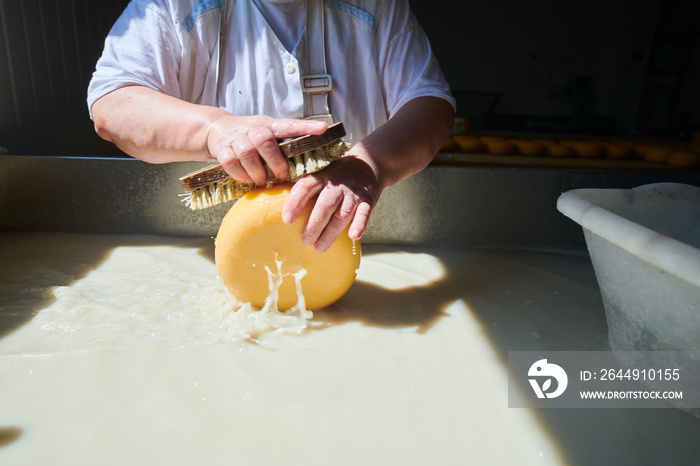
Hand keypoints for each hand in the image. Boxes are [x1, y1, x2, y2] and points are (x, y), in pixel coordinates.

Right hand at [206, 115, 326, 184]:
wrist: (217, 128)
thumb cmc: (251, 136)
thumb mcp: (268, 133)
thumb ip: (283, 145)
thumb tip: (308, 166)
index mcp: (270, 125)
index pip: (290, 124)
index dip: (307, 127)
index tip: (323, 129)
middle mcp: (253, 128)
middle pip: (264, 140)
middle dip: (275, 161)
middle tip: (282, 176)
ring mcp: (236, 137)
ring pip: (247, 153)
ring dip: (257, 171)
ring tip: (263, 181)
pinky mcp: (221, 148)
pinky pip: (231, 162)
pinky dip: (241, 174)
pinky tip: (247, 180)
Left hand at [282, 156, 382, 251]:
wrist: (369, 163)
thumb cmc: (338, 174)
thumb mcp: (322, 173)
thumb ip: (308, 187)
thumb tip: (279, 205)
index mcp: (322, 176)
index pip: (306, 187)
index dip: (295, 203)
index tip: (287, 220)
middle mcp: (337, 184)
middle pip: (324, 205)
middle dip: (314, 225)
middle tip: (305, 241)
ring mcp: (353, 192)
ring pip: (342, 214)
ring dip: (331, 233)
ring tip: (320, 247)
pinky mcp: (368, 200)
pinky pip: (364, 213)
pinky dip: (360, 224)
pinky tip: (353, 236)